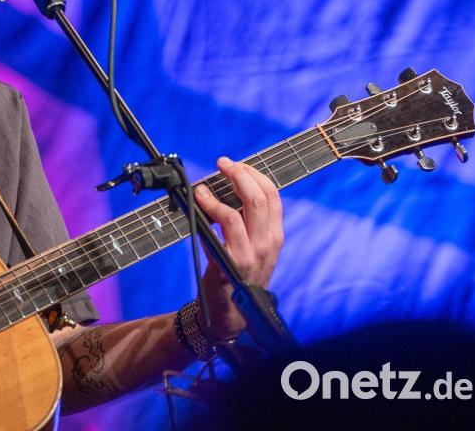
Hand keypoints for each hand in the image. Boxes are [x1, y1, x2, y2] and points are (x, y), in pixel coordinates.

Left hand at [193, 157, 283, 340]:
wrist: (229, 311)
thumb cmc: (236, 273)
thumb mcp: (251, 247)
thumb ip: (246, 222)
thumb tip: (227, 188)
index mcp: (274, 235)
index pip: (272, 195)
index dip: (254, 174)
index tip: (236, 164)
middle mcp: (268, 242)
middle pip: (260, 197)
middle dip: (240, 174)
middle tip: (222, 163)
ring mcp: (252, 253)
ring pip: (242, 210)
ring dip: (220, 192)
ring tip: (203, 186)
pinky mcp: (232, 261)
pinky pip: (223, 226)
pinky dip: (210, 208)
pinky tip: (199, 202)